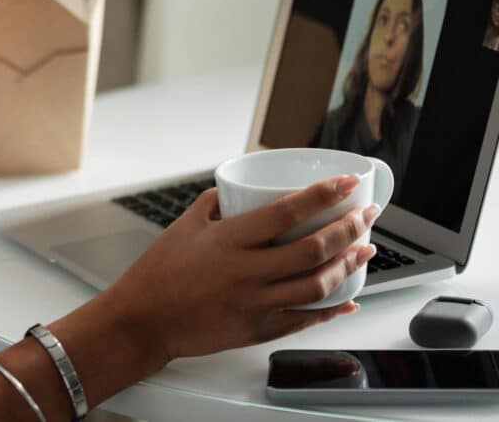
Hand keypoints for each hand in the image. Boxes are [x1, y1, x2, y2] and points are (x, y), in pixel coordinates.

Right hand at [103, 175, 378, 369]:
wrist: (143, 320)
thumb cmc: (158, 273)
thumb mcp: (182, 227)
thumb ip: (212, 205)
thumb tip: (235, 191)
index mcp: (229, 240)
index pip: (287, 211)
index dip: (324, 195)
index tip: (346, 183)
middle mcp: (246, 271)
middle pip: (314, 248)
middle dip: (350, 228)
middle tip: (367, 216)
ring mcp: (254, 303)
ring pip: (317, 284)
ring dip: (348, 265)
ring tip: (365, 250)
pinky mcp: (256, 329)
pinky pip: (304, 319)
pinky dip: (331, 309)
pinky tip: (347, 299)